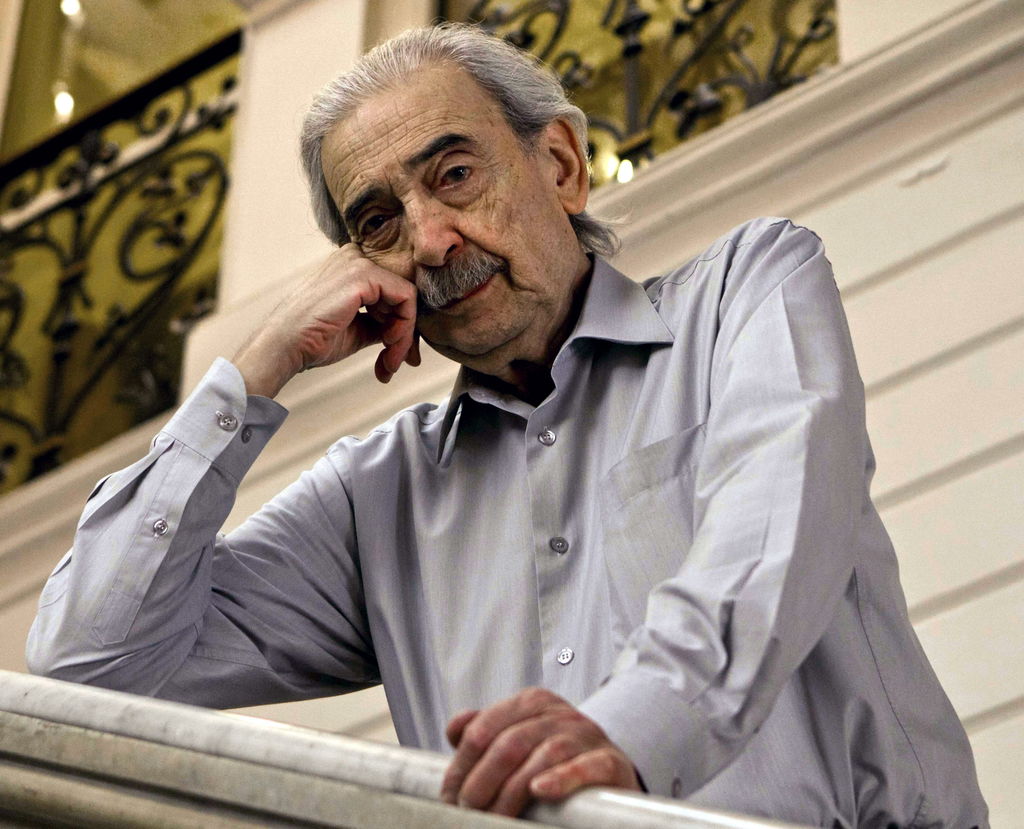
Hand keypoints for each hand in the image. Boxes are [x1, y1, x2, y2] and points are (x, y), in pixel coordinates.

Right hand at [233, 244, 420, 397]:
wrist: (285, 347)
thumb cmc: (314, 340)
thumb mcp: (357, 328)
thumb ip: (382, 322)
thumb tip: (408, 333)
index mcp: (351, 266)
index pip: (393, 291)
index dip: (400, 325)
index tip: (393, 356)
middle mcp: (356, 257)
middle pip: (403, 294)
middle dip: (404, 334)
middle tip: (394, 364)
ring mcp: (359, 262)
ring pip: (408, 298)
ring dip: (404, 337)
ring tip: (388, 363)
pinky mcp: (364, 275)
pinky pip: (406, 299)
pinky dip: (404, 328)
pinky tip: (387, 347)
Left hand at [440, 687, 640, 816]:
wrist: (609, 771)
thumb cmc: (557, 758)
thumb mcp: (520, 735)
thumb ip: (486, 730)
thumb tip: (456, 730)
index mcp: (532, 703)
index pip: (484, 727)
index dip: (462, 764)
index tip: (450, 794)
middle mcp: (559, 714)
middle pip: (509, 743)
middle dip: (481, 782)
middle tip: (468, 810)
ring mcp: (586, 735)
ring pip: (542, 756)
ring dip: (511, 792)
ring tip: (494, 816)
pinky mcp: (609, 761)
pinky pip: (585, 766)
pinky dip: (561, 778)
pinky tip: (540, 791)